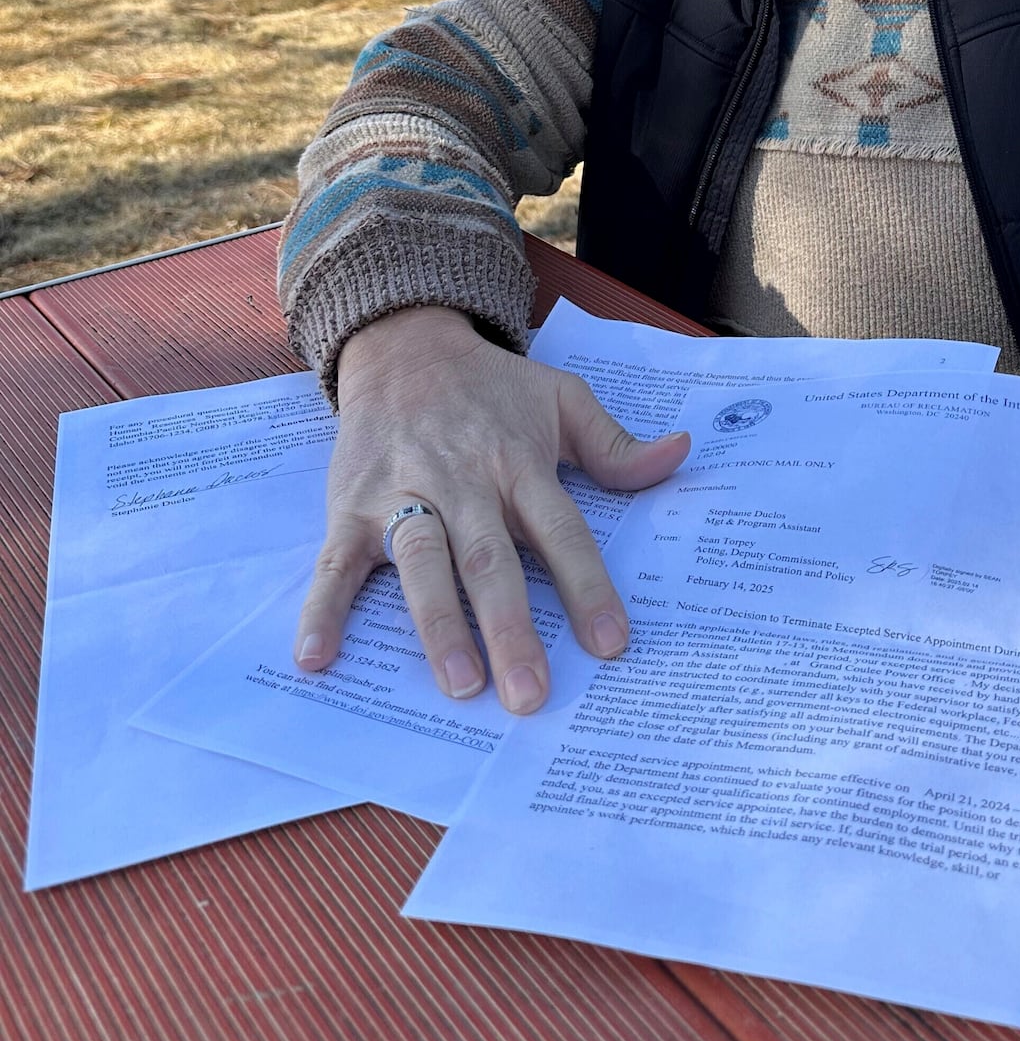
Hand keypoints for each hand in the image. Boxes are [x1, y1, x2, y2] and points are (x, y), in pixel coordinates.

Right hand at [294, 306, 689, 713]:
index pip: (561, 532)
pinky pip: (334, 562)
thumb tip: (681, 455)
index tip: (611, 645)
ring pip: (422, 562)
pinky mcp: (350, 505)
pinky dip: (322, 608)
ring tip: (460, 685)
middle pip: (491, 560)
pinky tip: (318, 658)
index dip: (587, 587)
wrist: (404, 344)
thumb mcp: (562, 397)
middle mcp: (463, 481)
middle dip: (511, 629)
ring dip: (438, 624)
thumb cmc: (492, 386)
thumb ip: (616, 443)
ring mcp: (403, 494)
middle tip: (530, 696)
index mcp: (519, 463)